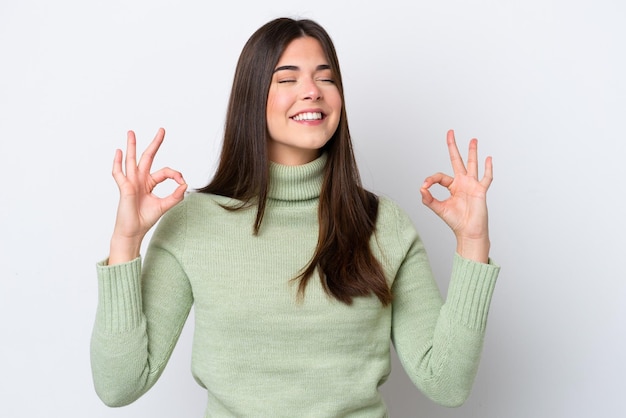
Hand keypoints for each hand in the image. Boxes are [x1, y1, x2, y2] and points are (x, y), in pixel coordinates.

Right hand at [109, 128, 186, 263]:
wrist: (132, 231)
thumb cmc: (144, 219)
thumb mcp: (164, 206)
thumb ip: (176, 196)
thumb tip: (185, 184)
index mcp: (149, 183)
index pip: (165, 171)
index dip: (175, 175)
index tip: (182, 182)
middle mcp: (140, 180)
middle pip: (148, 157)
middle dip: (155, 143)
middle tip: (162, 130)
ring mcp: (131, 183)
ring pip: (131, 160)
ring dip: (132, 146)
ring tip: (131, 132)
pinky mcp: (124, 188)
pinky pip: (119, 174)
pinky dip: (117, 163)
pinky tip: (118, 152)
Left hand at [420, 130, 492, 262]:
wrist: (469, 232)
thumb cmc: (456, 222)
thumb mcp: (439, 209)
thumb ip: (428, 199)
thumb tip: (421, 188)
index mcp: (452, 186)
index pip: (440, 176)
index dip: (431, 179)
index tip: (425, 186)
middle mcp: (462, 183)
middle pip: (457, 160)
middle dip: (453, 146)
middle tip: (450, 132)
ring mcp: (472, 185)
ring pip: (472, 164)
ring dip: (472, 152)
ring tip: (473, 139)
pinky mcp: (481, 191)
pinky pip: (486, 178)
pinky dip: (488, 169)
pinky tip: (488, 158)